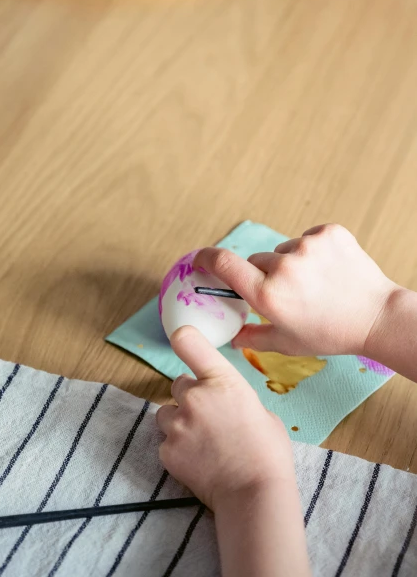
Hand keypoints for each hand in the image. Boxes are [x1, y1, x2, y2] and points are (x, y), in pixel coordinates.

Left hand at [156, 326, 292, 509]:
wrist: (255, 495)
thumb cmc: (269, 454)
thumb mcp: (261, 413)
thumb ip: (236, 400)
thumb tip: (226, 404)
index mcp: (223, 381)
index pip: (188, 342)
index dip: (183, 339)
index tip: (183, 340)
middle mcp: (195, 397)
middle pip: (178, 384)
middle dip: (189, 396)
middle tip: (207, 417)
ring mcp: (178, 424)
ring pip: (166, 413)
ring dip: (179, 421)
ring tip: (200, 442)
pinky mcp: (167, 451)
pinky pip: (165, 442)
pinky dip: (177, 449)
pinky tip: (197, 461)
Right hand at [195, 223, 397, 357]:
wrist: (376, 317)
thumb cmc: (330, 333)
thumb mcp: (286, 343)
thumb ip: (251, 338)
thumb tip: (230, 337)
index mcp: (268, 296)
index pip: (223, 264)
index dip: (206, 258)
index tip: (200, 259)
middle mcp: (284, 269)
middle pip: (256, 261)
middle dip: (264, 275)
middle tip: (287, 293)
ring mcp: (308, 247)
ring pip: (283, 250)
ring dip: (290, 263)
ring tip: (314, 283)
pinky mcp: (328, 234)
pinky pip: (307, 237)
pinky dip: (312, 251)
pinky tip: (328, 269)